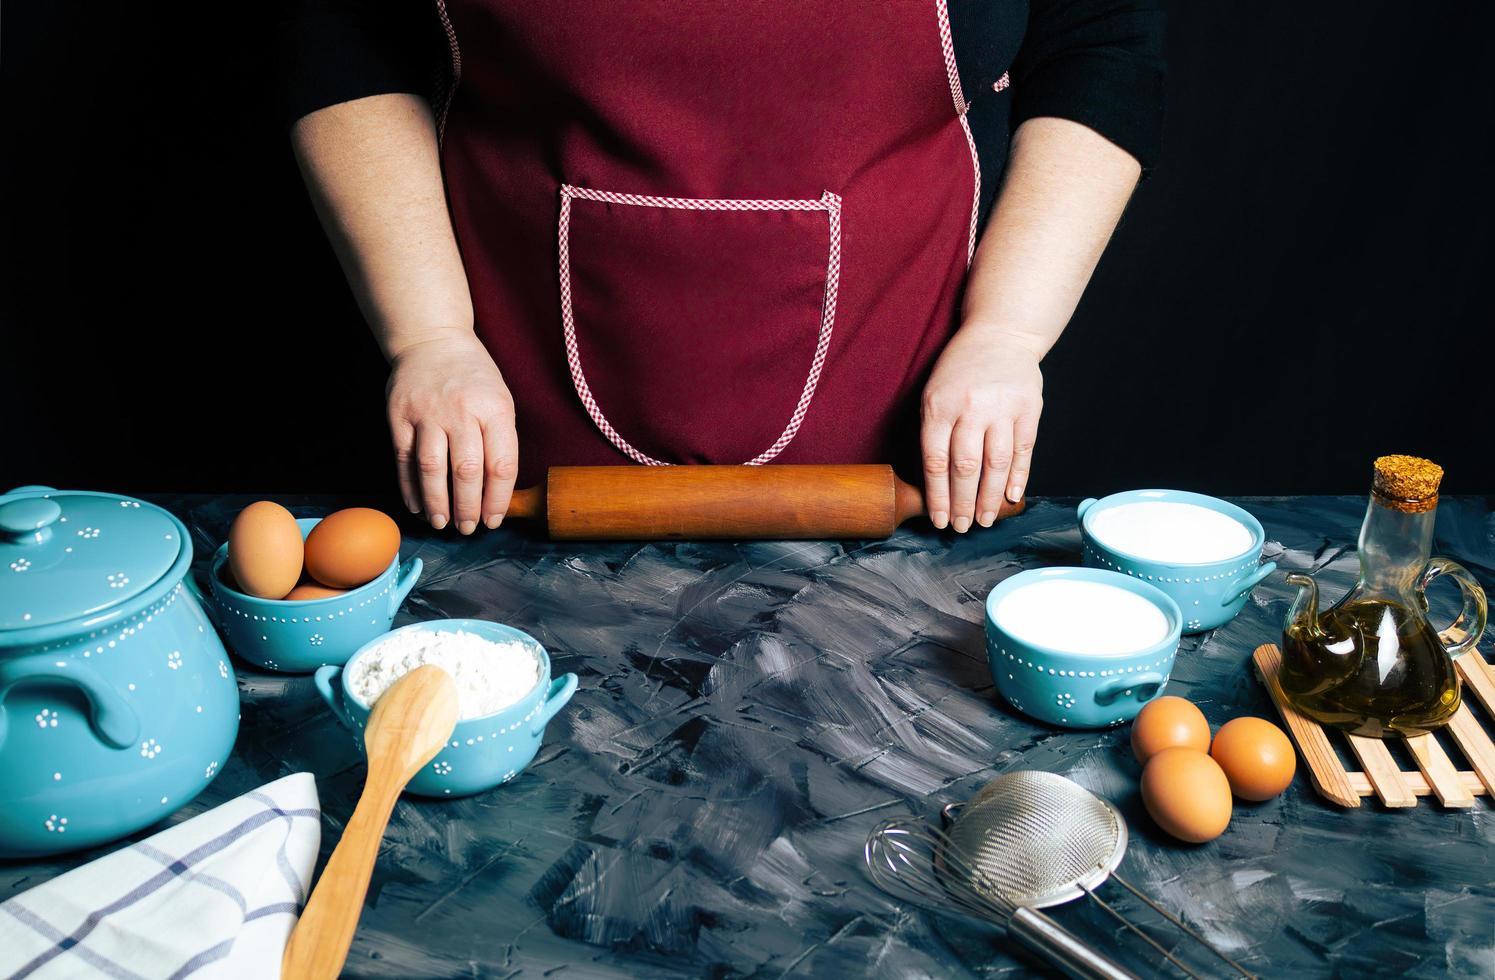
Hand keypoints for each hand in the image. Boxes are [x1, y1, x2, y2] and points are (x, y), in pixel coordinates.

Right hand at [385, 333, 517, 532]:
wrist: (431, 339)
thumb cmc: (472, 377)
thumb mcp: (500, 399)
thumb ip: (500, 439)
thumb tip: (496, 492)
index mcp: (494, 408)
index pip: (501, 464)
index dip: (498, 499)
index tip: (493, 519)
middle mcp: (461, 411)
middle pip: (467, 471)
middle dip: (468, 507)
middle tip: (467, 529)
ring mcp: (427, 413)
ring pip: (432, 469)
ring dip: (437, 502)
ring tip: (442, 524)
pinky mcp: (399, 416)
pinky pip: (404, 459)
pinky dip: (410, 487)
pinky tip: (417, 505)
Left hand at [920, 329, 1043, 531]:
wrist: (1001, 334)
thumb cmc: (961, 370)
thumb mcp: (934, 393)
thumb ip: (933, 432)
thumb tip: (935, 484)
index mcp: (940, 406)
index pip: (936, 461)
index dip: (938, 496)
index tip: (939, 520)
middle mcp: (971, 408)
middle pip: (966, 467)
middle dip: (963, 504)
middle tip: (963, 527)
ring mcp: (1003, 408)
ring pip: (996, 464)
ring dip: (990, 498)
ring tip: (985, 519)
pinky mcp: (1030, 408)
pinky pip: (1023, 451)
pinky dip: (1018, 478)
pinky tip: (1010, 497)